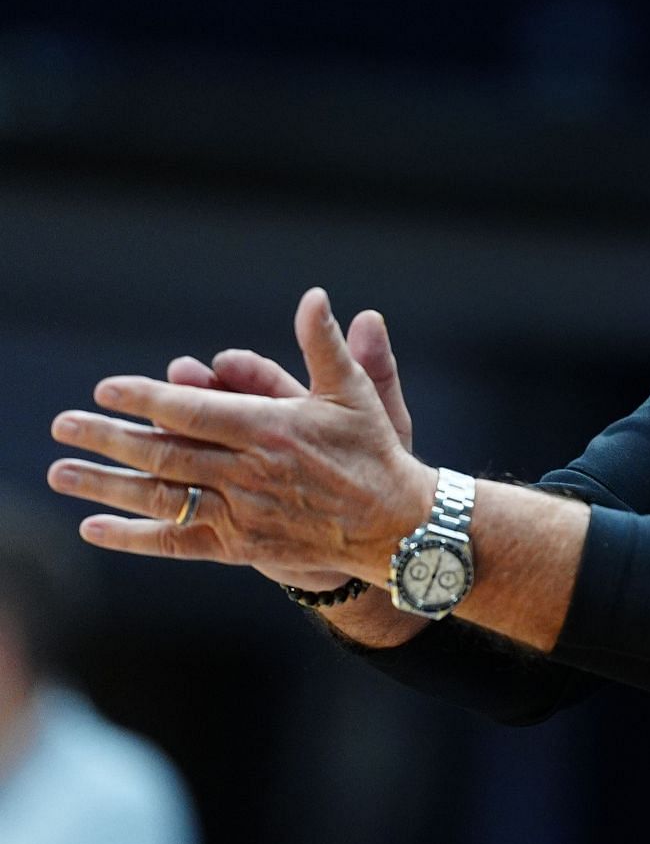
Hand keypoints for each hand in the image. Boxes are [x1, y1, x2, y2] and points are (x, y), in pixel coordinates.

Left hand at [47, 288, 435, 581]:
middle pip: (163, 452)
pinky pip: (177, 541)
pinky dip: (133, 536)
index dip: (144, 398)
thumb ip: (325, 345)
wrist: (395, 526)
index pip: (192, 410)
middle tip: (63, 426)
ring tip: (60, 471)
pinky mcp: (241, 546)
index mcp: (271, 427)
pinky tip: (93, 528)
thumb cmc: (374, 451)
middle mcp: (249, 471)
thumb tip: (314, 297)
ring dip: (105, 484)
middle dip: (106, 438)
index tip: (106, 389)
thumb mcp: (354, 392)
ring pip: (161, 495)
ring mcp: (242, 512)